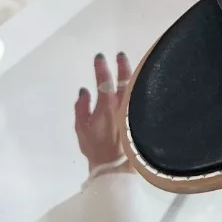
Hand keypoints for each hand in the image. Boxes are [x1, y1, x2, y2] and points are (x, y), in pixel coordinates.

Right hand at [74, 52, 131, 170]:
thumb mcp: (80, 128)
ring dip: (132, 74)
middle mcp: (122, 104)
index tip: (100, 57)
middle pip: (125, 79)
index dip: (101, 67)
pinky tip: (139, 84)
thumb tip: (84, 91)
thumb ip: (81, 107)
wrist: (116, 166)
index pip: (104, 80)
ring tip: (130, 66)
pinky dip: (139, 88)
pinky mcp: (140, 117)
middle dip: (122, 65)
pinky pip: (140, 97)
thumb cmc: (96, 147)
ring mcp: (133, 110)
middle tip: (120, 55)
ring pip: (135, 87)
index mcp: (106, 105)